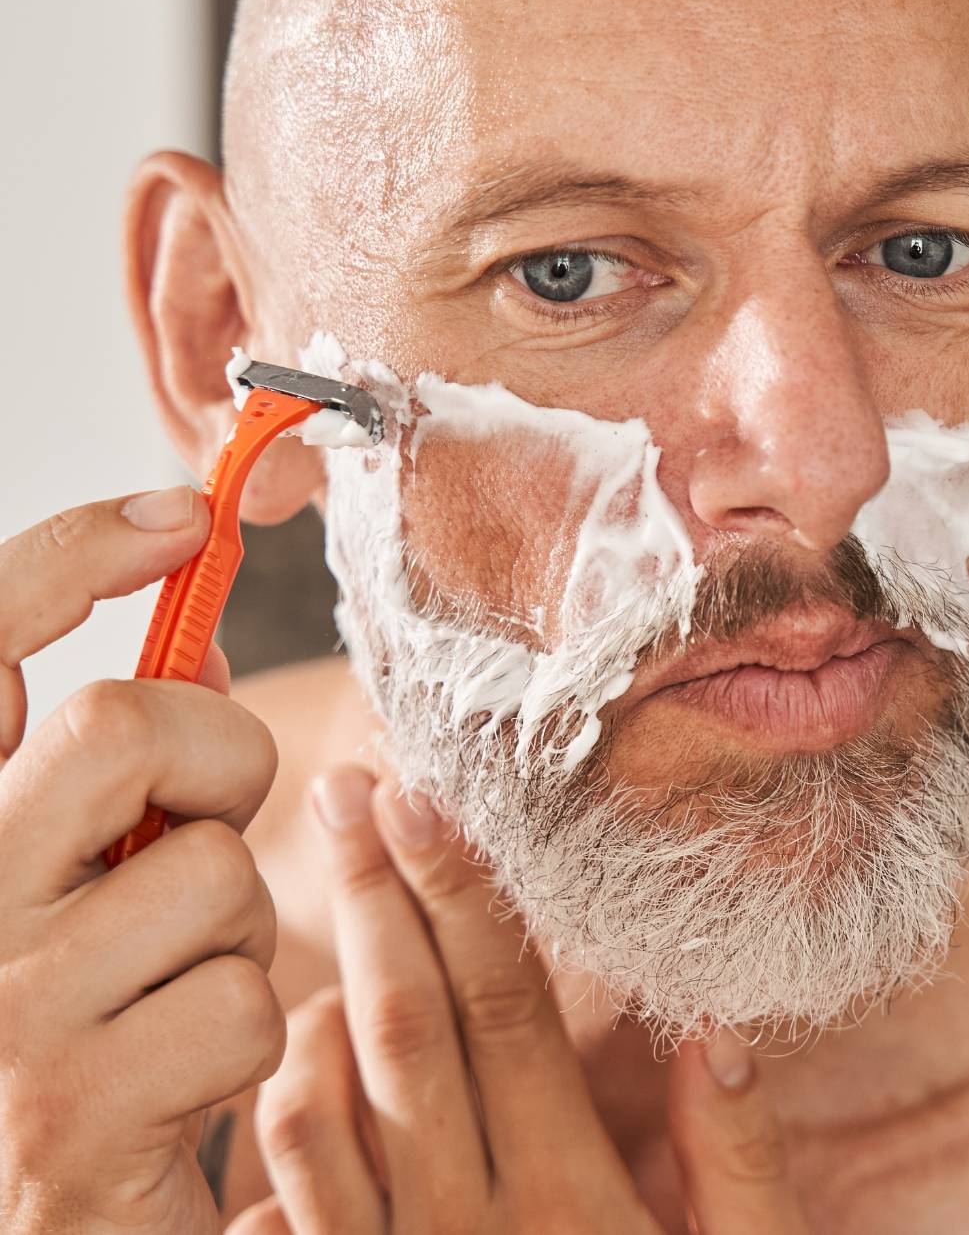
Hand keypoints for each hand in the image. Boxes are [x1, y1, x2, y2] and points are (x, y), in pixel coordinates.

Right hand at [0, 489, 284, 1234]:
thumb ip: (109, 777)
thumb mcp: (69, 887)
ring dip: (232, 929)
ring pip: (211, 869)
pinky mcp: (66, 1112)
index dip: (69, 557)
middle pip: (126, 723)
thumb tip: (197, 653)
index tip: (175, 517)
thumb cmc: (71, 1041)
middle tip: (198, 829)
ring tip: (168, 996)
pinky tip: (174, 1091)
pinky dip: (241, 1034)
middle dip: (217, 760)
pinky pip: (239, 998)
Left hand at [229, 764, 811, 1233]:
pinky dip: (283, 1113)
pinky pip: (291, 1205)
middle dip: (377, 897)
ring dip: (321, 985)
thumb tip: (720, 1028)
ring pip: (333, 1105)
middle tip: (348, 790)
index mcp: (576, 1200)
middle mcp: (475, 1227)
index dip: (465, 895)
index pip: (508, 1008)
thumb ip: (738, 1166)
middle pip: (412, 1026)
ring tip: (321, 885)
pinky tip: (296, 1046)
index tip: (428, 798)